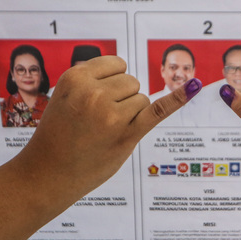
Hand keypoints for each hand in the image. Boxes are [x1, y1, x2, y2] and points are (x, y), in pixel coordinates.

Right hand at [17, 56, 200, 194]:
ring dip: (131, 114)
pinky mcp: (126, 135)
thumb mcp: (65, 96)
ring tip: (104, 132)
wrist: (46, 173)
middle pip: (132, 82)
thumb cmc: (58, 135)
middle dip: (122, 99)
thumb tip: (127, 74)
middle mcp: (93, 92)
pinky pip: (158, 111)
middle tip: (97, 121)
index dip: (111, 83)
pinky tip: (194, 87)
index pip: (117, 65)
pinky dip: (177, 99)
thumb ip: (93, 81)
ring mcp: (110, 114)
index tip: (96, 101)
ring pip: (142, 99)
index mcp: (76, 77)